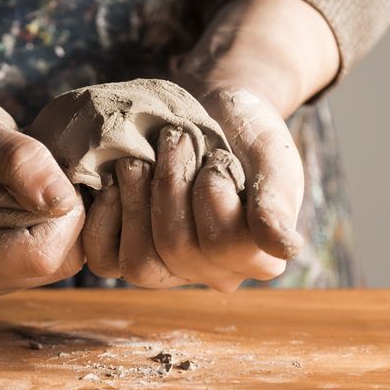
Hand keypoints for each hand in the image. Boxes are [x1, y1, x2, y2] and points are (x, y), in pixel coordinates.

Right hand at [0, 79, 84, 300]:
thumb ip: (24, 163)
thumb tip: (65, 202)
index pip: (42, 255)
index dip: (63, 214)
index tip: (50, 174)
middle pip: (56, 262)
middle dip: (63, 217)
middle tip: (37, 179)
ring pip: (61, 263)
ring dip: (60, 222)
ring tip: (26, 191)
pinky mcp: (2, 279)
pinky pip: (54, 261)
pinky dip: (54, 230)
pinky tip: (27, 206)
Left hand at [83, 0, 338, 290]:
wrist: (203, 116)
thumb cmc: (242, 134)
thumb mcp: (270, 153)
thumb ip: (276, 198)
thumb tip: (285, 249)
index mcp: (256, 256)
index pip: (228, 246)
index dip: (213, 193)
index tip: (217, 155)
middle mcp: (211, 273)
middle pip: (178, 249)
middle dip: (171, 184)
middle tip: (174, 139)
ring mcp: (166, 269)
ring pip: (141, 262)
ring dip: (136, 199)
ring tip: (138, 159)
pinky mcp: (125, 257)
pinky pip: (105, 261)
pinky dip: (104, 218)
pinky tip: (111, 183)